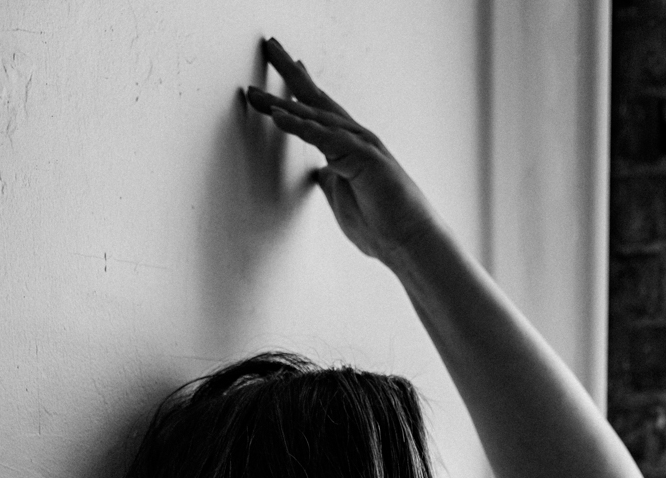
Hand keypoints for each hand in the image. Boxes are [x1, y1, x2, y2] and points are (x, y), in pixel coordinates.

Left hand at [244, 39, 435, 264]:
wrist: (408, 244)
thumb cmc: (381, 225)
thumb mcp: (343, 198)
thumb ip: (331, 181)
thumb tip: (318, 174)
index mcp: (348, 147)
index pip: (318, 112)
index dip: (297, 92)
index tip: (277, 74)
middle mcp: (354, 138)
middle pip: (316, 100)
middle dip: (290, 74)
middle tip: (269, 46)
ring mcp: (360, 145)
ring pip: (317, 116)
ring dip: (285, 102)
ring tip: (258, 92)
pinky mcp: (364, 158)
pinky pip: (325, 138)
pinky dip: (301, 127)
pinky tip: (278, 117)